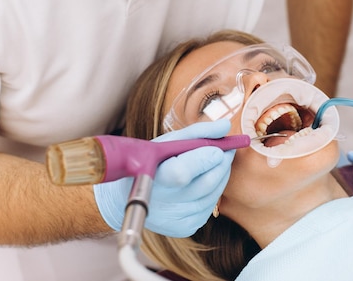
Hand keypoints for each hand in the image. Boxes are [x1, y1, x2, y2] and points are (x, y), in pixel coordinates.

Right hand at [94, 119, 233, 236]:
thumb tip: (226, 125)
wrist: (126, 197)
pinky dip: (212, 191)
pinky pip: (209, 207)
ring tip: (216, 163)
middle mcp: (161, 203)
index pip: (181, 172)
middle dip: (221, 164)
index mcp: (151, 178)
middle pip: (205, 184)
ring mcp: (174, 219)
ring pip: (212, 195)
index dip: (203, 160)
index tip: (220, 149)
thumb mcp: (167, 143)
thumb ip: (197, 132)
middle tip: (226, 151)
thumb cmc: (150, 163)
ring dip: (220, 176)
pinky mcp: (183, 228)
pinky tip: (203, 181)